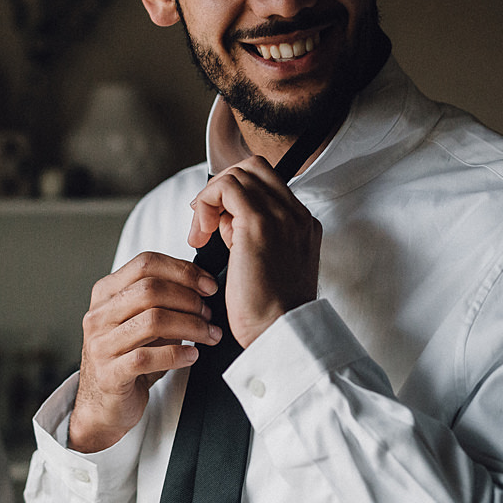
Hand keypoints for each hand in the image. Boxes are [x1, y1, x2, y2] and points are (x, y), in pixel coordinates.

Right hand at [69, 252, 221, 452]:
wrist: (103, 405)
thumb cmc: (129, 357)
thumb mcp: (141, 320)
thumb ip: (162, 299)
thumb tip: (204, 284)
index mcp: (106, 293)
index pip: (146, 263)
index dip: (183, 270)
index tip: (209, 284)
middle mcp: (99, 315)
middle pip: (151, 289)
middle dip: (189, 299)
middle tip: (210, 313)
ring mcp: (101, 344)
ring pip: (153, 320)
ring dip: (190, 326)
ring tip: (208, 334)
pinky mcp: (109, 374)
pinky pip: (147, 357)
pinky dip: (177, 354)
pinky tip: (192, 355)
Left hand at [189, 156, 321, 348]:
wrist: (281, 333)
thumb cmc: (270, 314)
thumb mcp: (266, 267)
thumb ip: (250, 238)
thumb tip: (225, 223)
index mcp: (302, 224)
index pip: (266, 183)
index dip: (236, 196)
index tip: (218, 224)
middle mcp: (296, 214)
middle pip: (253, 169)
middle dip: (221, 190)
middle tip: (204, 223)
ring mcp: (281, 216)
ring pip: (238, 174)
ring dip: (210, 199)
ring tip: (201, 233)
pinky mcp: (259, 224)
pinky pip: (225, 187)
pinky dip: (206, 204)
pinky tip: (201, 235)